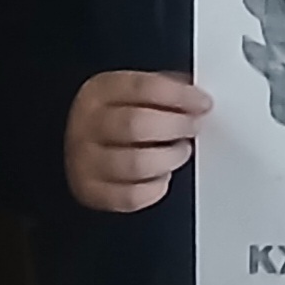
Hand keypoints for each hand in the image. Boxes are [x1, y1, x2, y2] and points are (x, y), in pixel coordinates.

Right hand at [63, 71, 209, 212]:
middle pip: (137, 124)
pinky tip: (161, 176)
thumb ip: (167, 91)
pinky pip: (132, 196)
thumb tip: (198, 100)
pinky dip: (155, 188)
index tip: (203, 103)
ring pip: (137, 163)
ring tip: (179, 152)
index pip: (144, 88)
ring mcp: (85, 161)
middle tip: (193, 128)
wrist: (81, 146)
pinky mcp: (92, 192)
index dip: (180, 96)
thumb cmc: (120, 118)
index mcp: (100, 92)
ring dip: (170, 158)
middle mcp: (87, 125)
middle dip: (177, 126)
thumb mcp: (137, 93)